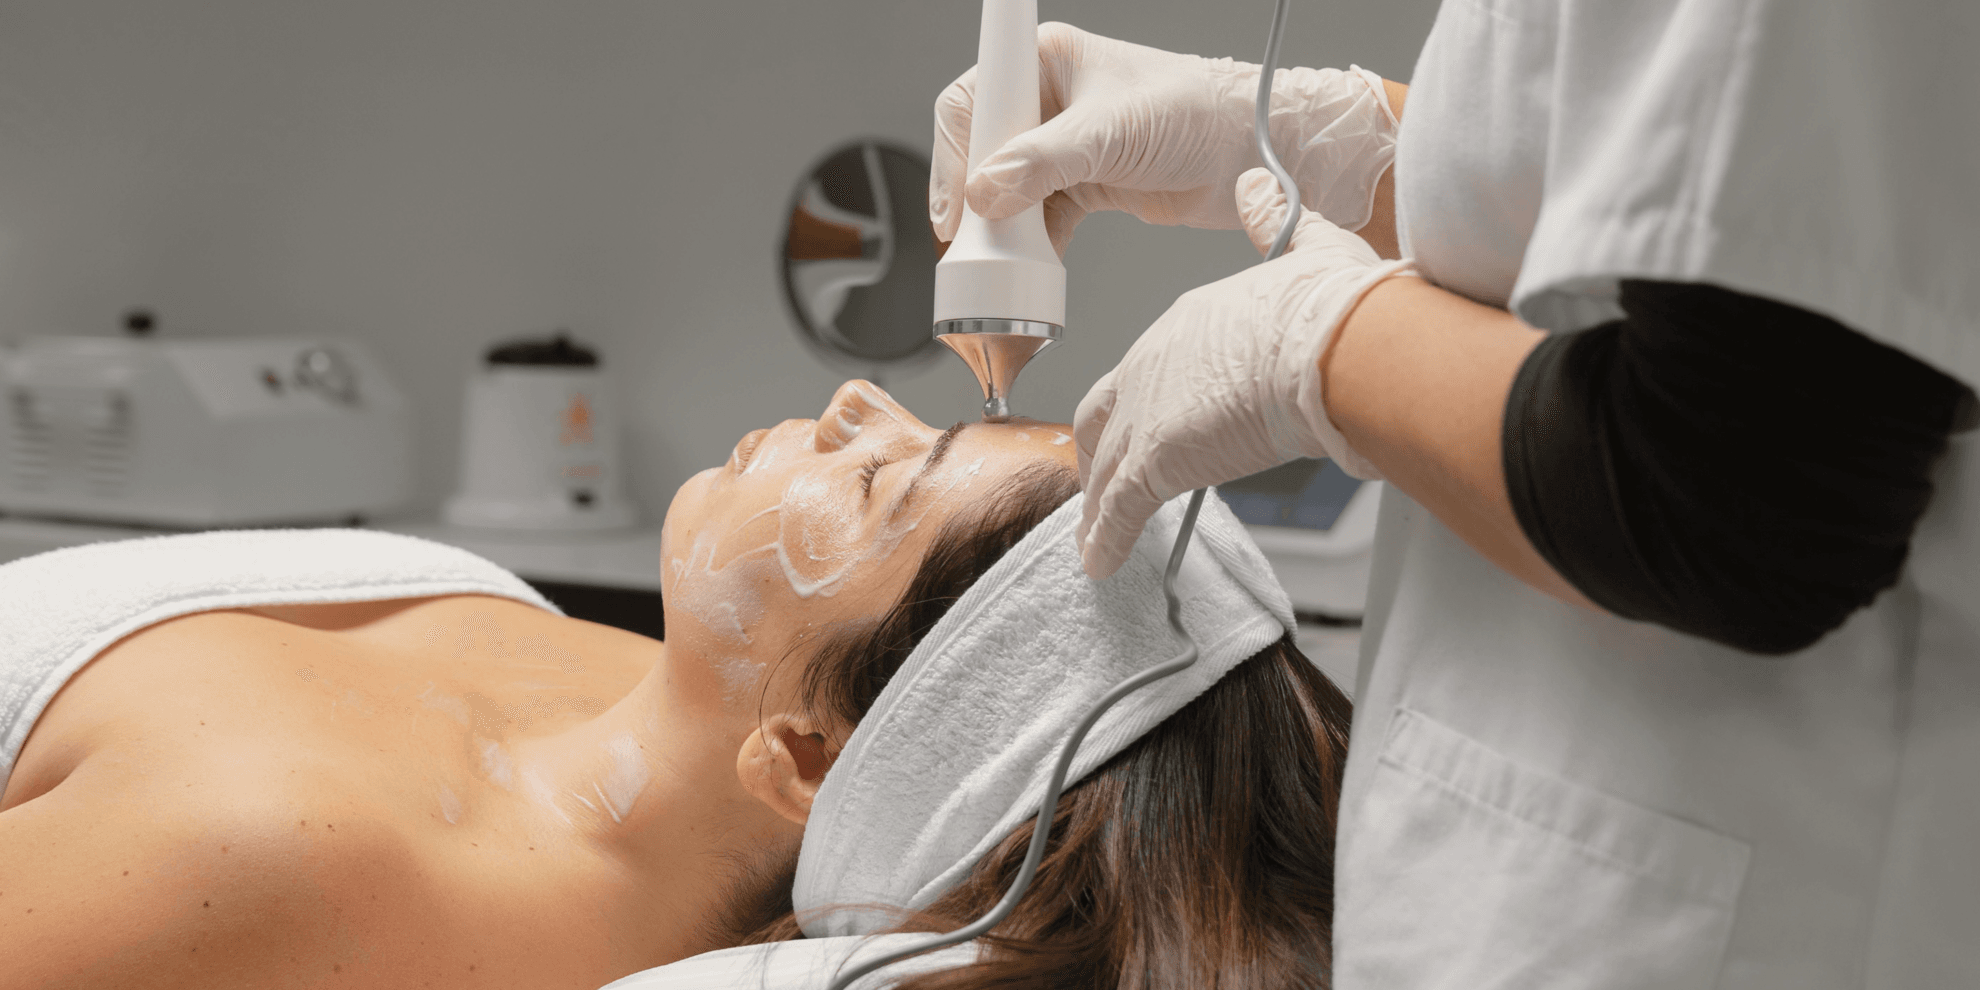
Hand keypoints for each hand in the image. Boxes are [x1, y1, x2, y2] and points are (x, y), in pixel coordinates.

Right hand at [930, 23, 1398, 256]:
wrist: (1253, 153)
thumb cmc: (1197, 112)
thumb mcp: (1111, 133)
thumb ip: (1042, 162)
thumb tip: (984, 192)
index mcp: (1047, 62)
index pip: (974, 101)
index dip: (954, 154)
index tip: (956, 204)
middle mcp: (1049, 102)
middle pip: (981, 152)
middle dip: (975, 199)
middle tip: (971, 240)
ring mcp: (1064, 147)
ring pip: (1007, 192)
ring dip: (1003, 230)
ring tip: (1002, 262)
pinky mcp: (1084, 186)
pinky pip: (1038, 221)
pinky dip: (1032, 248)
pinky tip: (1033, 268)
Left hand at [1073, 168, 1415, 578]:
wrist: (1336, 342)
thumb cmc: (1335, 306)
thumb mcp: (1306, 247)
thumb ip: (1274, 221)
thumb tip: (1259, 187)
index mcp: (1187, 321)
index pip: (1147, 367)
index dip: (1143, 400)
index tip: (1151, 420)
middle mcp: (1154, 363)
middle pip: (1104, 414)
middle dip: (1098, 450)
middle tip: (1100, 479)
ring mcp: (1149, 412)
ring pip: (1105, 466)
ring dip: (1097, 503)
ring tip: (1095, 534)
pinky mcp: (1158, 458)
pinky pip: (1117, 509)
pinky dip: (1104, 539)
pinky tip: (1098, 562)